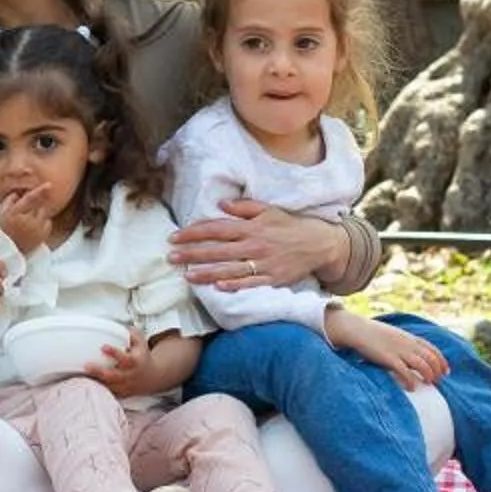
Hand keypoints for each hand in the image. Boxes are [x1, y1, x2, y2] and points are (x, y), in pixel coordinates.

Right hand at [0, 187, 56, 255]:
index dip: (39, 191)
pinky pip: (48, 222)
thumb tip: (18, 194)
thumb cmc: (1, 230)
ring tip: (28, 220)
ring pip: (43, 213)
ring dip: (38, 212)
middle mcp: (27, 221)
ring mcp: (35, 230)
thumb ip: (9, 201)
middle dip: (34, 204)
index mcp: (14, 214)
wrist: (5, 250)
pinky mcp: (42, 236)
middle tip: (26, 211)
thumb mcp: (0, 213)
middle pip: (38, 205)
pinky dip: (43, 221)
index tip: (48, 185)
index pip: (29, 199)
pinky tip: (34, 226)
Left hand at [79, 328, 180, 400]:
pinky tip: (87, 383)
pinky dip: (98, 389)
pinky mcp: (121, 394)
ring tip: (82, 374)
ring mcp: (125, 386)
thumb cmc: (142, 356)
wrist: (152, 377)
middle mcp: (130, 376)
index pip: (126, 359)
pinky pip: (108, 393)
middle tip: (86, 365)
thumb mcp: (141, 342)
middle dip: (100, 372)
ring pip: (110, 387)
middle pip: (114, 376)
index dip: (114, 353)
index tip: (103, 346)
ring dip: (96, 381)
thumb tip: (119, 325)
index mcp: (135, 362)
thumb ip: (131, 333)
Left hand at [169, 198, 341, 293]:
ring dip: (206, 273)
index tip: (174, 237)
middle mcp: (254, 245)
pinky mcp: (273, 279)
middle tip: (170, 257)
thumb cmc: (289, 225)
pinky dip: (235, 285)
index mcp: (251, 227)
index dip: (193, 232)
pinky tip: (218, 288)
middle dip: (192, 254)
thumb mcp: (268, 210)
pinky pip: (251, 284)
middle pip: (217, 250)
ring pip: (230, 269)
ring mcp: (263, 264)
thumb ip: (243, 207)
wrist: (319, 243)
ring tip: (187, 276)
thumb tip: (220, 204)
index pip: (216, 229)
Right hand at [327, 307, 444, 389]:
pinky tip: (412, 388)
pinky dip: (411, 381)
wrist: (356, 329)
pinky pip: (404, 371)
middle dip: (437, 371)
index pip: (433, 349)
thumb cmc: (373, 333)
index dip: (442, 361)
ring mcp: (398, 350)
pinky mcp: (388, 358)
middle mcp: (407, 344)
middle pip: (430, 358)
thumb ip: (405, 343)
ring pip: (422, 365)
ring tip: (427, 383)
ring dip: (428, 375)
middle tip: (437, 381)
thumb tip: (414, 354)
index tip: (446, 371)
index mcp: (409, 337)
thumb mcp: (394, 335)